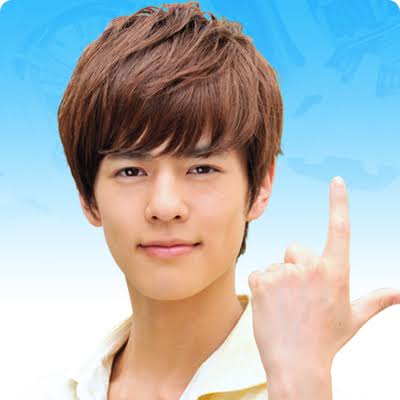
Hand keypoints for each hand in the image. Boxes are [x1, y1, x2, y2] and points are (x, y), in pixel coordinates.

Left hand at [248, 176, 399, 380]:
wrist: (297, 365)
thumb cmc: (326, 340)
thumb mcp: (353, 318)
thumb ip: (376, 300)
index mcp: (336, 272)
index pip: (340, 229)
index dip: (338, 203)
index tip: (337, 181)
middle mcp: (312, 268)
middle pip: (295, 250)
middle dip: (296, 267)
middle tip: (299, 296)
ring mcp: (285, 273)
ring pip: (276, 265)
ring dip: (278, 281)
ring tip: (285, 307)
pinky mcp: (261, 281)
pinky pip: (258, 273)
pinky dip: (261, 287)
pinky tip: (270, 307)